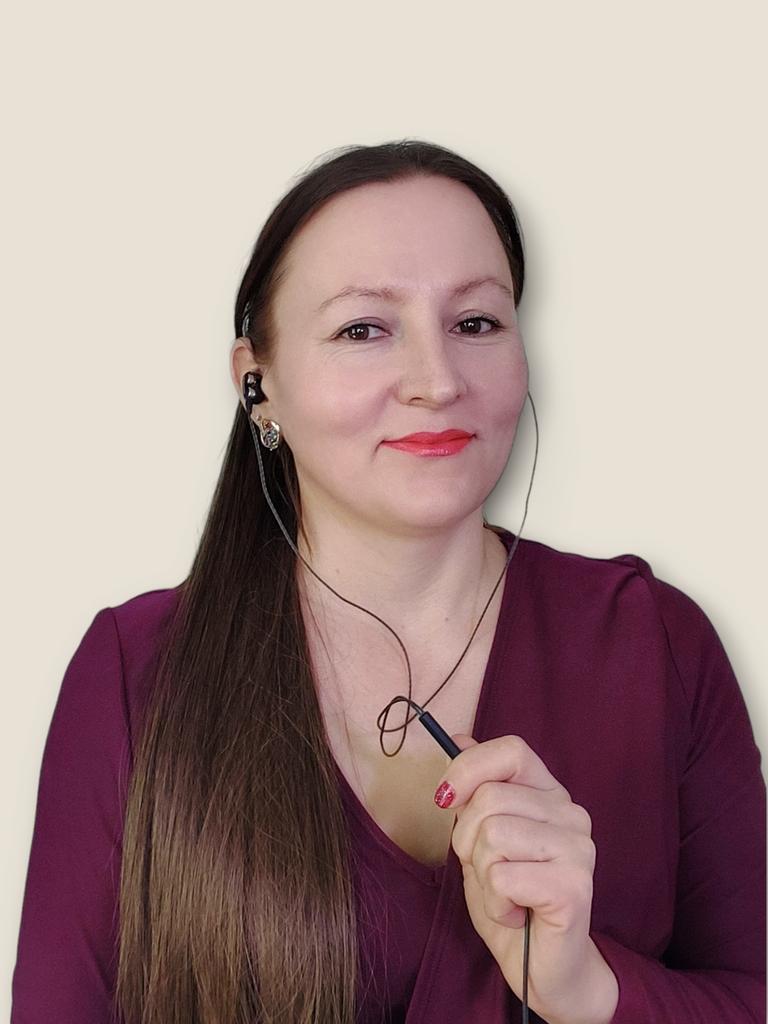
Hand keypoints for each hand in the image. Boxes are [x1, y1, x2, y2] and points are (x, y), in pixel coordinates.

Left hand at [434, 733, 615, 1022]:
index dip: (469, 767)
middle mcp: (572, 813)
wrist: (542, 968)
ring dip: (482, 874)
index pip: (511, 749)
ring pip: (493, 835)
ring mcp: (579, 848)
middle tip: (487, 871)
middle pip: (489, 798)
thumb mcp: (479, 838)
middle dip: (466, 839)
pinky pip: (503, 876)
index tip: (446, 800)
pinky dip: (496, 903)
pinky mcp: (574, 886)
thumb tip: (457, 738)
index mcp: (549, 794)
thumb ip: (474, 791)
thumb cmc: (510, 899)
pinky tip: (516, 914)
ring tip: (505, 894)